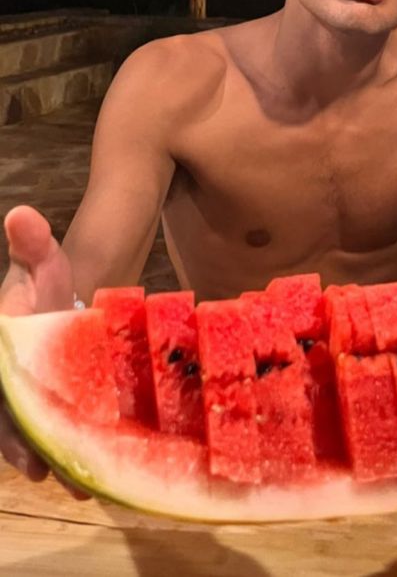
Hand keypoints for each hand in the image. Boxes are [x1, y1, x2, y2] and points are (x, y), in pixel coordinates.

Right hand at [0, 206, 87, 496]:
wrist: (59, 304)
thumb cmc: (49, 286)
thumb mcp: (46, 264)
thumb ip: (34, 245)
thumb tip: (22, 212)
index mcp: (4, 347)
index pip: (3, 381)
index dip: (7, 413)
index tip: (22, 438)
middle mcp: (8, 377)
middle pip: (10, 419)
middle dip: (28, 446)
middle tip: (51, 471)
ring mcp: (23, 398)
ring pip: (28, 435)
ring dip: (48, 459)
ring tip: (76, 485)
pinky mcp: (43, 411)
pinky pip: (47, 439)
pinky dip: (64, 456)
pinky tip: (86, 476)